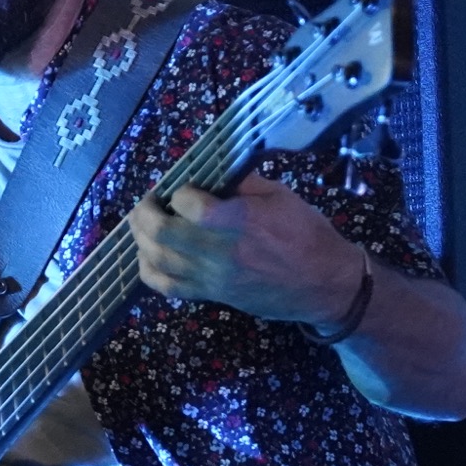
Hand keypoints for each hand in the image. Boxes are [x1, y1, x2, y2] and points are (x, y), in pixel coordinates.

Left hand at [129, 172, 366, 327]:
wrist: (324, 285)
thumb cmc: (307, 234)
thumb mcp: (280, 196)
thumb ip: (241, 182)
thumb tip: (210, 169)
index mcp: (242, 222)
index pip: (191, 207)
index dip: (179, 192)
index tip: (185, 187)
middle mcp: (222, 252)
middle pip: (163, 234)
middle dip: (145, 213)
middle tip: (149, 201)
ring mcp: (214, 278)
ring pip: (158, 260)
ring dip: (140, 237)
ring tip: (143, 222)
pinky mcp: (212, 295)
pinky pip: (167, 286)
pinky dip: (149, 269)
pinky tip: (147, 254)